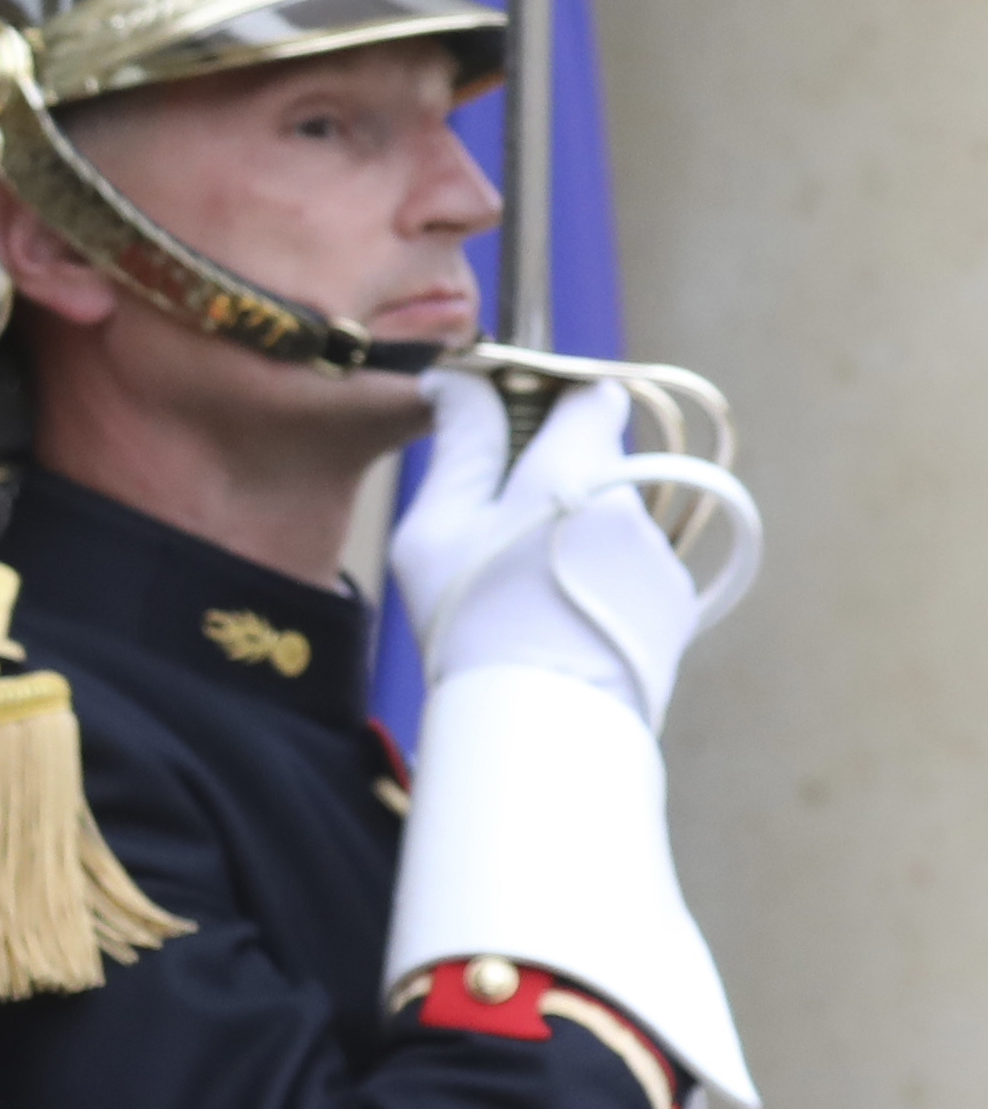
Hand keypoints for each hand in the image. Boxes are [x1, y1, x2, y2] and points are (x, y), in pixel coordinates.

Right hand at [389, 372, 752, 731]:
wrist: (541, 726)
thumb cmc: (471, 622)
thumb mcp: (434, 533)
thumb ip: (460, 448)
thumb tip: (459, 382)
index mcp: (574, 468)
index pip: (591, 395)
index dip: (555, 402)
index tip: (515, 426)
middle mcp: (632, 498)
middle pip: (593, 465)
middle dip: (551, 485)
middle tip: (496, 539)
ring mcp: (659, 553)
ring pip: (609, 521)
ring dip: (574, 539)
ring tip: (524, 600)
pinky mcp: (674, 601)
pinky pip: (629, 570)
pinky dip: (597, 584)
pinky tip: (558, 626)